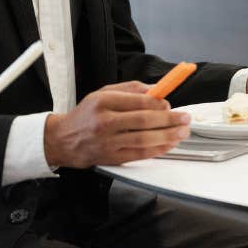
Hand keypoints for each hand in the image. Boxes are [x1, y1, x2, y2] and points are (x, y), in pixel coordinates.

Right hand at [43, 82, 190, 167]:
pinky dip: (157, 149)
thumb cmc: (86, 114)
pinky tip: (170, 144)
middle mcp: (105, 122)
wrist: (63, 140)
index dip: (158, 103)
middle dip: (169, 119)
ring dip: (168, 136)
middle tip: (185, 118)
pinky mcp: (112, 158)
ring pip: (144, 139)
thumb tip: (156, 90)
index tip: (170, 104)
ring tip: (183, 132)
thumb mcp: (103, 93)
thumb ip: (130, 89)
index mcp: (103, 102)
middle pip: (143, 121)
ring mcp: (108, 142)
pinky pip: (139, 154)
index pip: (137, 101)